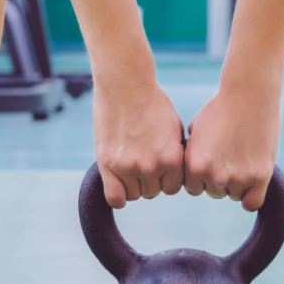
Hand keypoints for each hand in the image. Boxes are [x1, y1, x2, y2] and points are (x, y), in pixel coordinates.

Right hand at [94, 78, 184, 208]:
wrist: (126, 84)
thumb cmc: (152, 102)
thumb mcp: (174, 129)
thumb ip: (175, 154)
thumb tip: (176, 174)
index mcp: (172, 158)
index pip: (173, 187)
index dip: (166, 178)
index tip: (159, 166)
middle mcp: (151, 166)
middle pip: (153, 192)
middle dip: (149, 179)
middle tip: (141, 160)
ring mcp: (128, 167)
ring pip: (134, 195)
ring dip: (133, 184)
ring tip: (129, 164)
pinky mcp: (108, 164)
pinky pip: (115, 198)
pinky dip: (118, 196)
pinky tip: (119, 182)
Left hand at [184, 82, 280, 210]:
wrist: (249, 93)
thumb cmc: (221, 108)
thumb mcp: (196, 132)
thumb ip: (192, 156)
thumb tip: (191, 174)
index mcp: (195, 165)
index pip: (194, 187)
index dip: (202, 176)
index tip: (212, 161)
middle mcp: (214, 175)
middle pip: (214, 191)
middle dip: (220, 177)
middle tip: (231, 155)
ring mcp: (238, 177)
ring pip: (235, 194)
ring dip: (238, 182)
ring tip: (243, 157)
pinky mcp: (260, 176)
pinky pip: (252, 202)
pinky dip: (251, 196)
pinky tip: (253, 181)